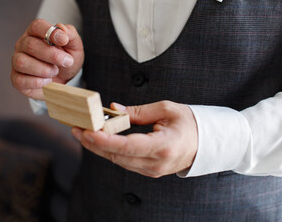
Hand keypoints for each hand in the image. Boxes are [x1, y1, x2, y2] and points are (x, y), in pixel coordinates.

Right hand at [11, 19, 83, 99]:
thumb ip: (70, 35)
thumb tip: (61, 28)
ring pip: (22, 62)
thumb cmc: (66, 60)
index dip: (50, 32)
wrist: (65, 81)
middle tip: (66, 62)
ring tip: (55, 71)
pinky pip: (21, 80)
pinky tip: (48, 81)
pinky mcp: (17, 79)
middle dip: (52, 55)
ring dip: (44, 69)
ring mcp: (17, 61)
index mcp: (37, 33)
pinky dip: (38, 82)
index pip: (37, 26)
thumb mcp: (74, 47)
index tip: (64, 40)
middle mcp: (23, 45)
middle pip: (30, 45)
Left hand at [71, 101, 197, 177]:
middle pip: (117, 156)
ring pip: (117, 160)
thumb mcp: (166, 110)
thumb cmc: (190, 123)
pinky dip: (110, 150)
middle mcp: (156, 164)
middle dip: (93, 143)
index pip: (127, 146)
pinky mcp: (149, 170)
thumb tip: (113, 110)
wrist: (205, 143)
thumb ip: (137, 112)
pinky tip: (99, 139)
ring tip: (82, 131)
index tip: (86, 131)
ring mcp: (152, 170)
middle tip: (76, 128)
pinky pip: (124, 162)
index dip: (104, 141)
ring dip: (98, 147)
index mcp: (163, 147)